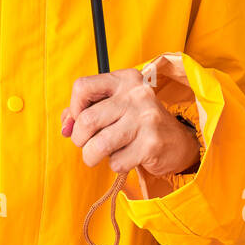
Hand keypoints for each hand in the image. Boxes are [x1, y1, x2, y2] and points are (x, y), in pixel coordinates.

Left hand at [60, 68, 201, 177]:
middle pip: (86, 119)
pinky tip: (127, 157)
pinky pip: (116, 162)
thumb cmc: (138, 123)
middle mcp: (136, 94)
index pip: (82, 87)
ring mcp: (146, 118)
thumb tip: (66, 127)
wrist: (178, 142)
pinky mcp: (151, 144)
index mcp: (125, 79)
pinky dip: (115, 165)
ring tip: (98, 155)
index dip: (74, 108)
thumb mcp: (114, 106)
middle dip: (79, 139)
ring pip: (98, 145)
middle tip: (87, 144)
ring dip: (91, 156)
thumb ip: (85, 110)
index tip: (80, 120)